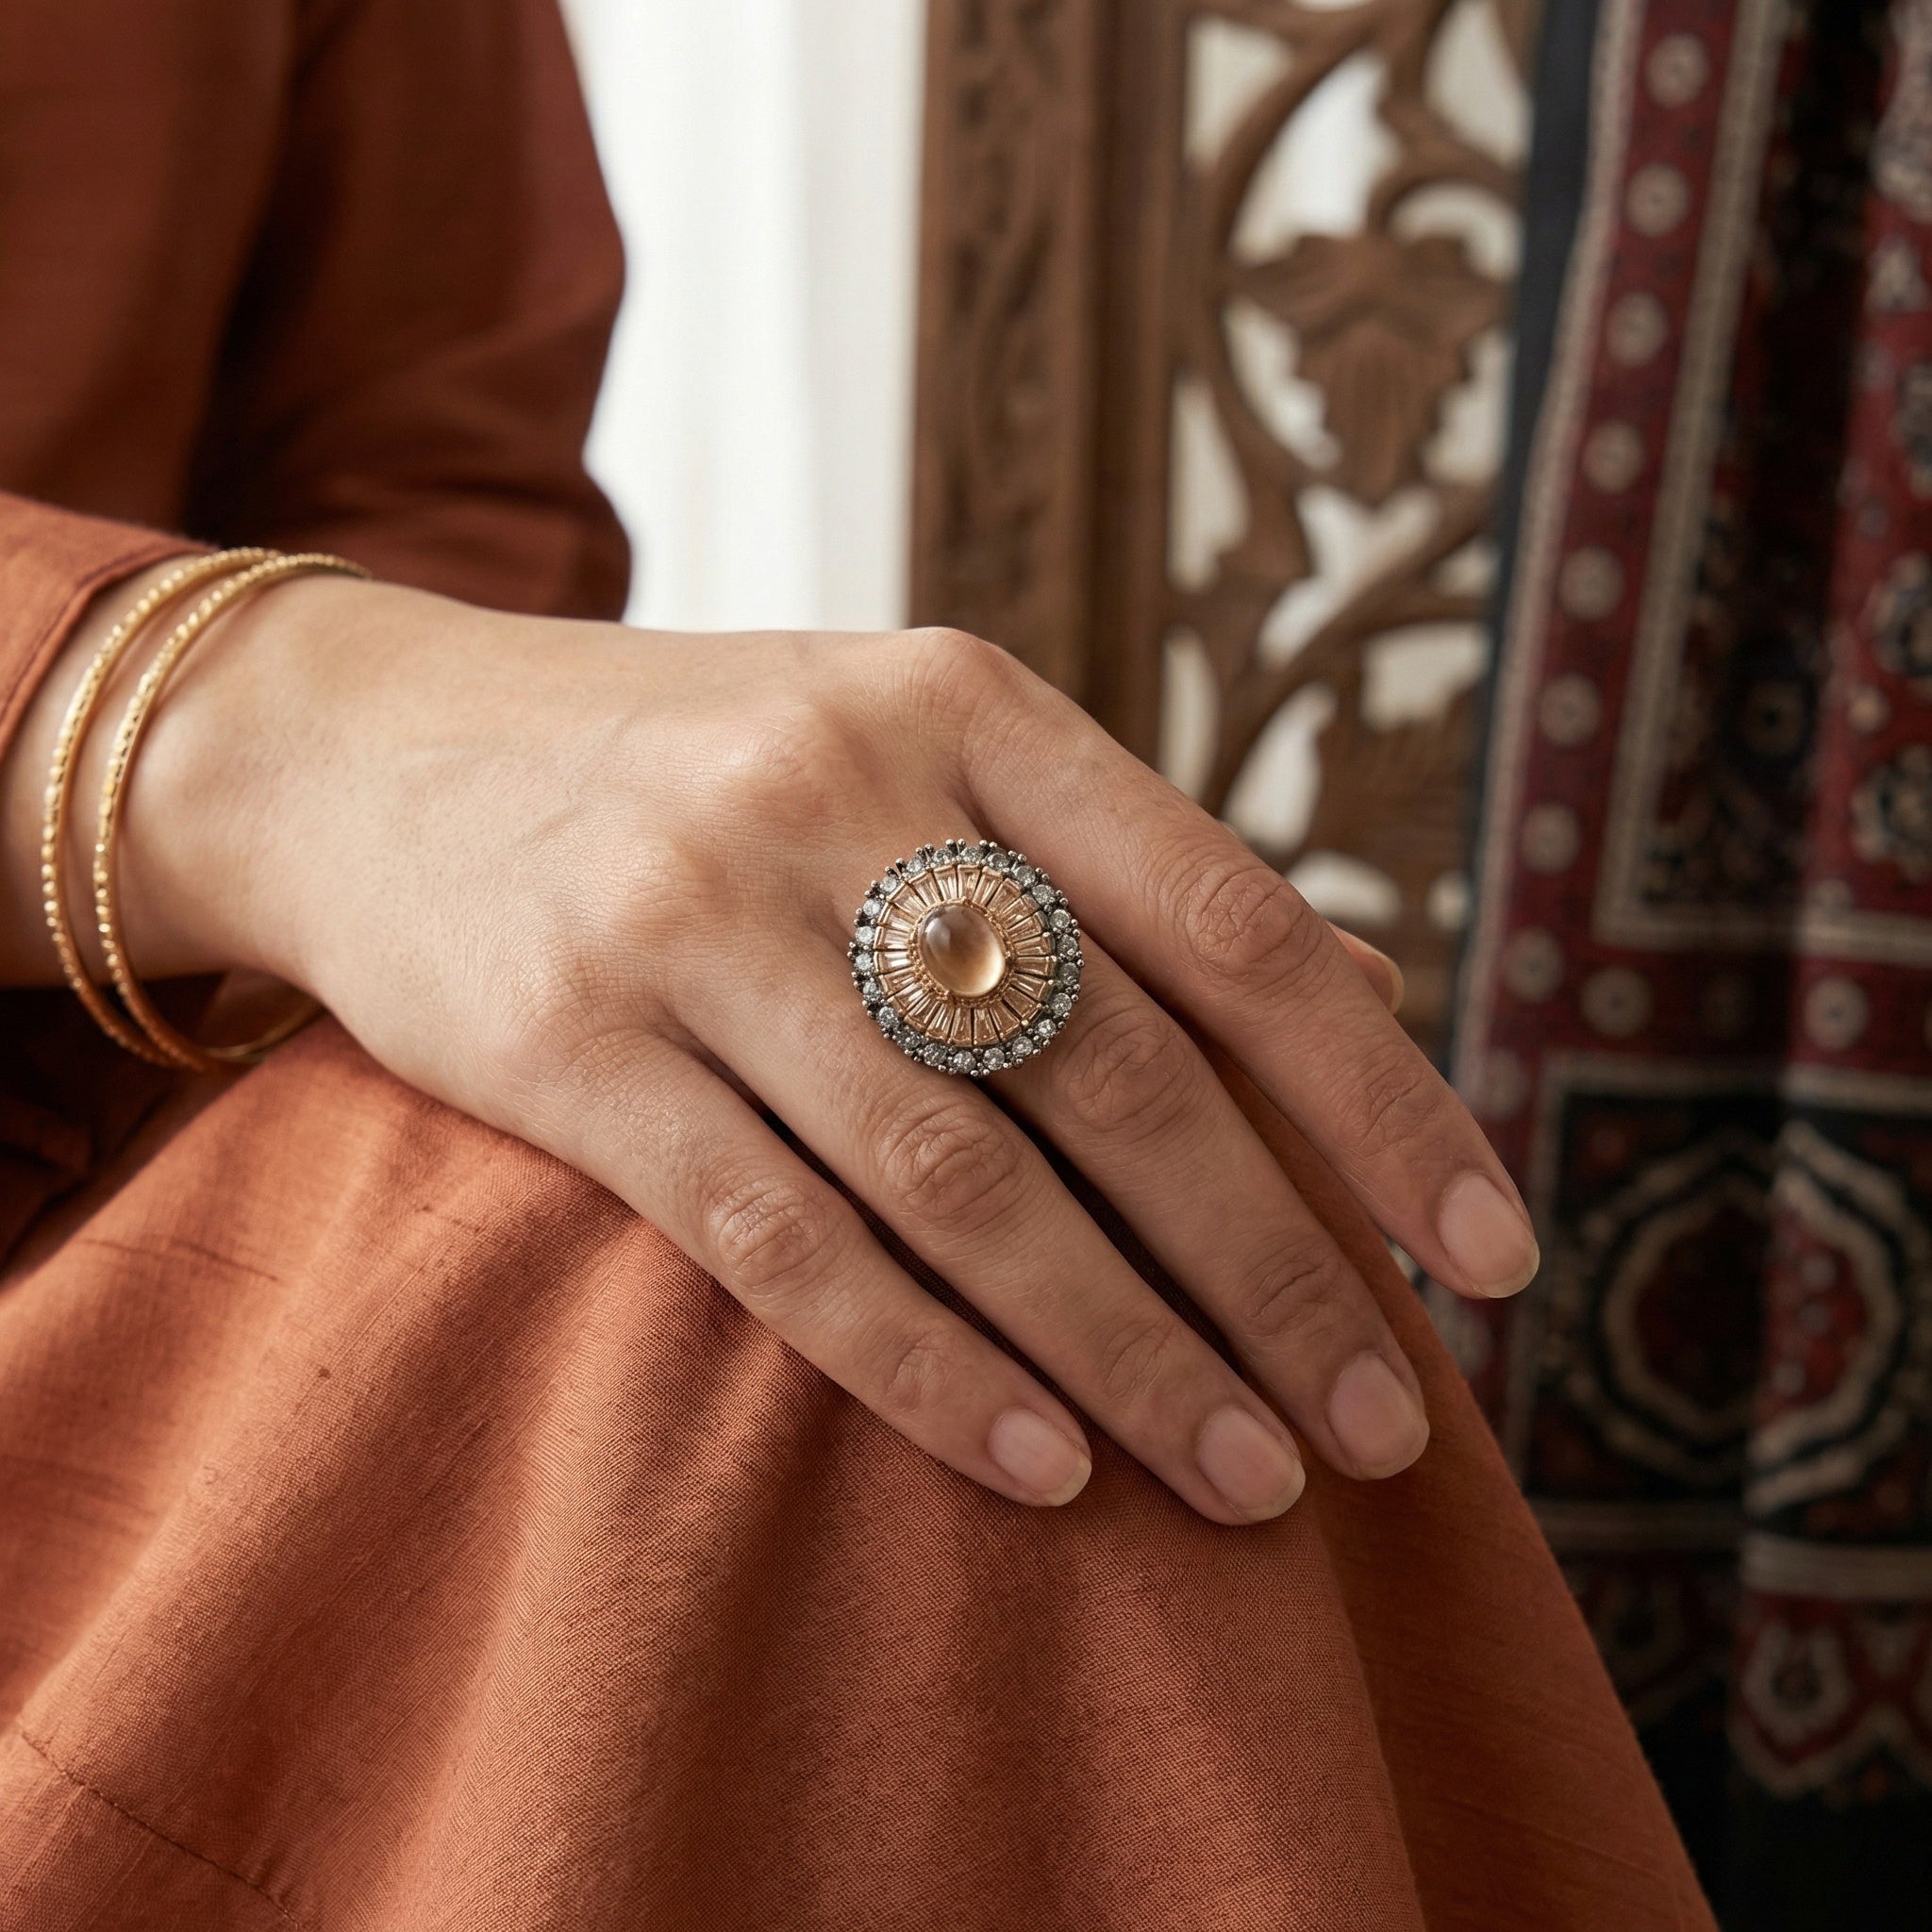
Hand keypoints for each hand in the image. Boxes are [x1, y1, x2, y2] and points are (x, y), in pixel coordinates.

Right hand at [87, 576, 1539, 1523]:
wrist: (370, 747)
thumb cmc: (690, 766)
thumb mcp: (908, 746)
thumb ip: (1115, 867)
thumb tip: (1372, 998)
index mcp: (965, 705)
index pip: (1226, 917)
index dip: (1376, 1097)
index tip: (1485, 1253)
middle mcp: (839, 792)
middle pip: (1116, 1073)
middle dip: (1272, 1267)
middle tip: (1381, 1423)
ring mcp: (692, 917)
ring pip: (958, 1179)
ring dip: (1123, 1351)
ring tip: (1244, 1479)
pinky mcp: (565, 1046)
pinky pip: (779, 1241)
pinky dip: (922, 1368)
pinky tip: (1036, 1465)